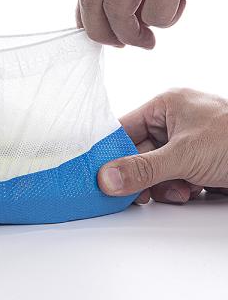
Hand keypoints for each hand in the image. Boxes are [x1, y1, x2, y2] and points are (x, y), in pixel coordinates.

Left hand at [77, 0, 227, 47]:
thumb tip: (110, 10)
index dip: (88, 11)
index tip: (100, 30)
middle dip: (97, 28)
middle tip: (115, 45)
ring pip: (116, 8)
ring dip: (129, 34)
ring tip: (147, 39)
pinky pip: (153, 14)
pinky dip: (164, 22)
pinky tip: (181, 8)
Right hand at [98, 88, 227, 203]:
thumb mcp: (184, 155)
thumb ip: (142, 169)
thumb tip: (105, 178)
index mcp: (167, 106)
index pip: (124, 128)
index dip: (111, 152)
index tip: (99, 173)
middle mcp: (175, 123)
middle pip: (139, 153)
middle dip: (141, 175)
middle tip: (135, 193)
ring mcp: (189, 145)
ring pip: (155, 171)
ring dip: (162, 186)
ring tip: (179, 190)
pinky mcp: (200, 165)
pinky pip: (174, 180)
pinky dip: (179, 190)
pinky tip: (192, 192)